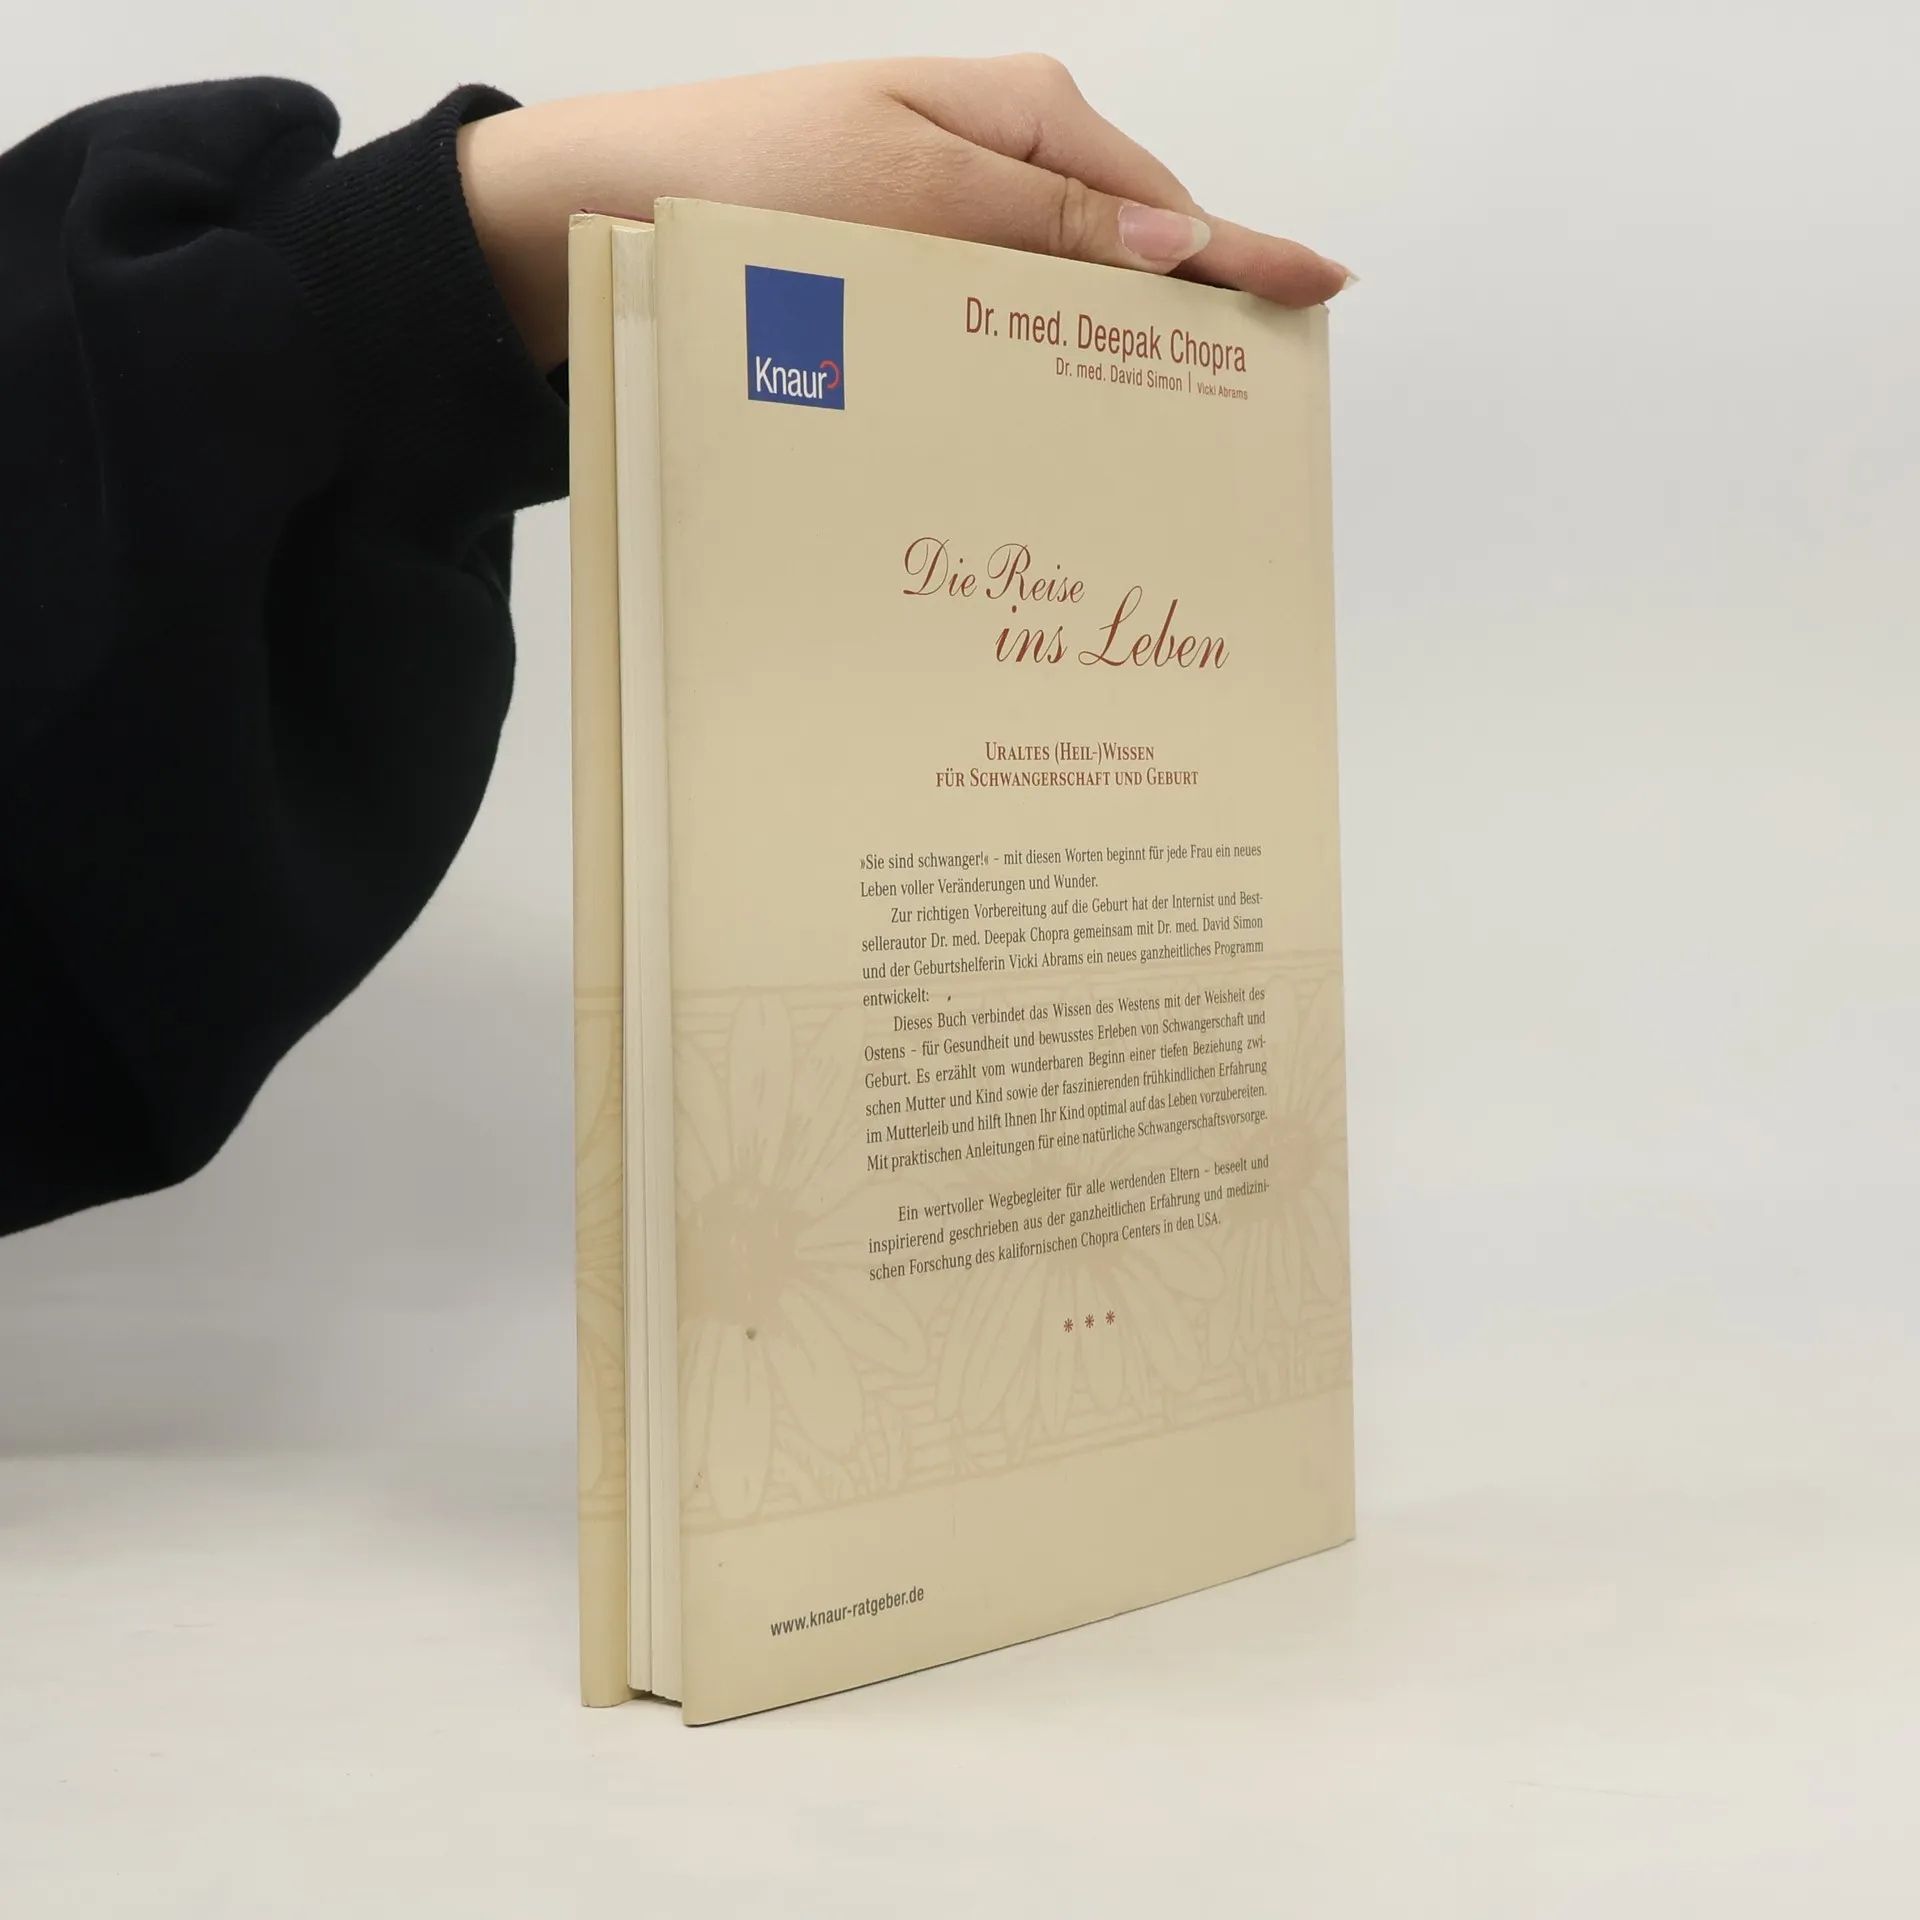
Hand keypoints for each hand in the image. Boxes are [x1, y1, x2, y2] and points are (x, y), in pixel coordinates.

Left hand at [457, 56, 1351, 370]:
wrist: (610, 210)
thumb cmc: (750, 179)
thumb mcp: (909, 186)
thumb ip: (1044, 220)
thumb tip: (1169, 246)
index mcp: (1023, 119)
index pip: (1162, 203)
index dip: (1239, 256)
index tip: (1318, 291)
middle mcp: (997, 164)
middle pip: (1126, 250)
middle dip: (1182, 321)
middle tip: (1244, 406)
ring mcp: (955, 220)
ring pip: (1067, 294)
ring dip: (1106, 356)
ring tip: (1162, 436)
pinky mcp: (909, 269)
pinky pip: (1001, 318)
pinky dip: (1034, 364)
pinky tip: (1052, 415)